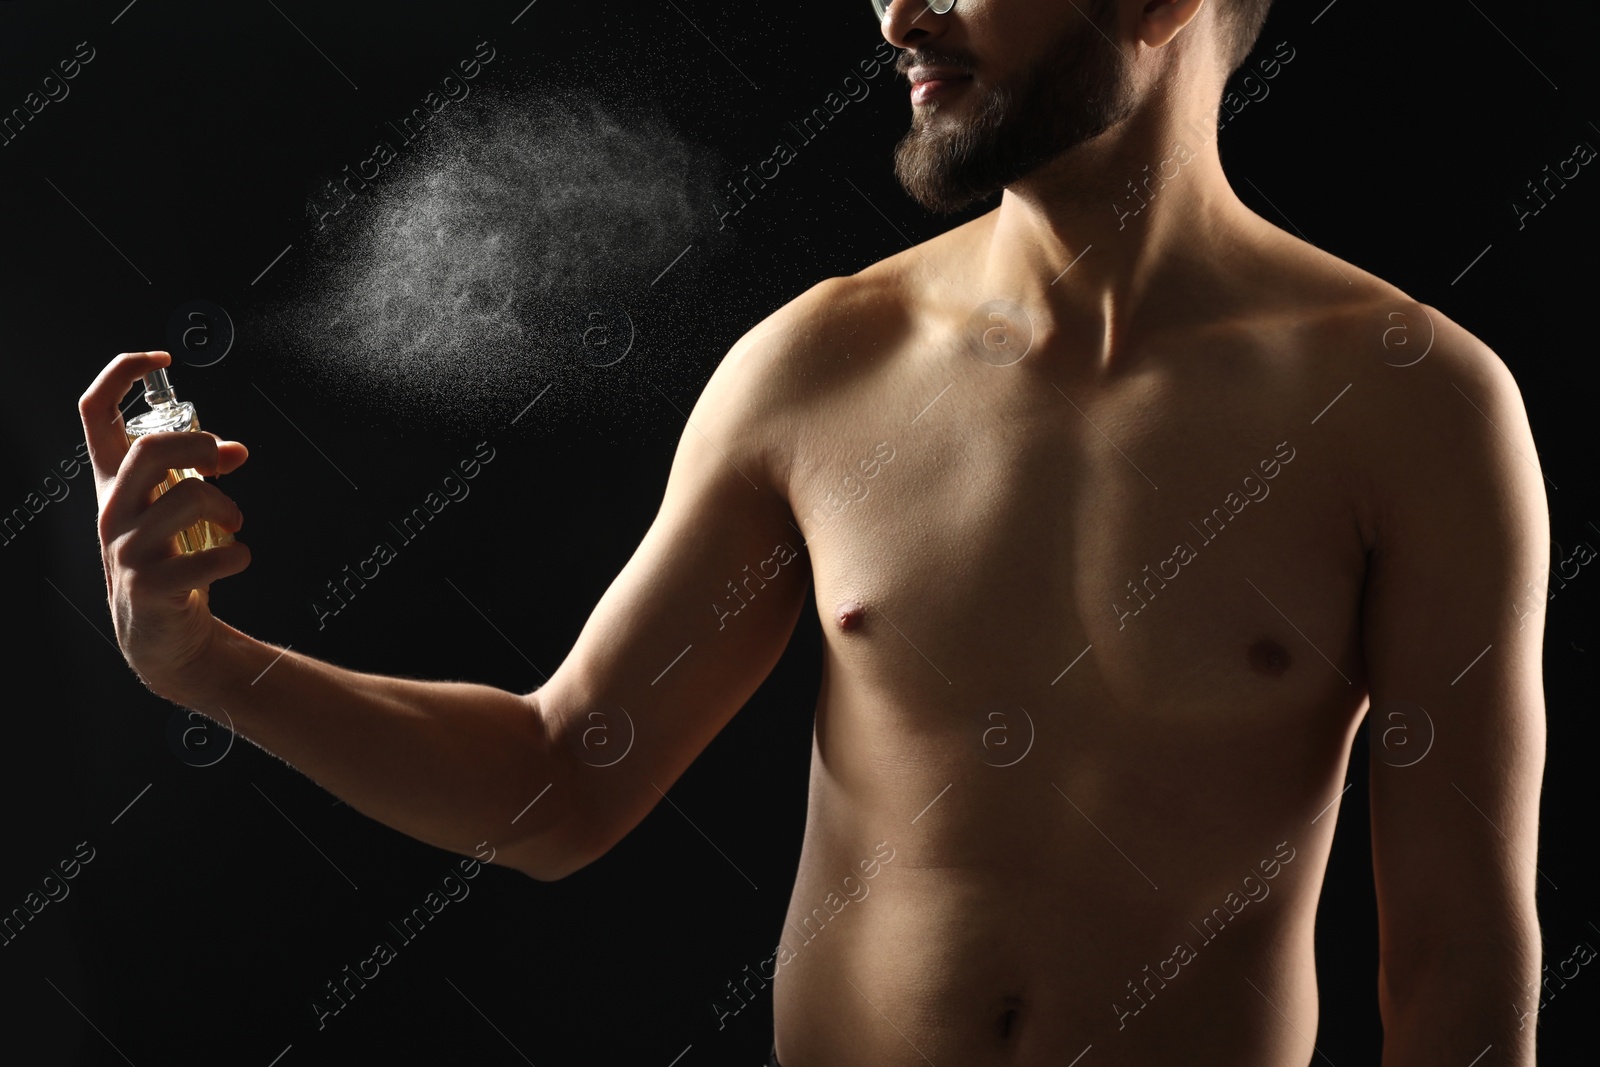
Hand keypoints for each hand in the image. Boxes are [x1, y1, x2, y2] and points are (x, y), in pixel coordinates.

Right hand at [80, 351, 250, 697]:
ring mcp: (125, 550)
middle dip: (200, 445)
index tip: (160, 358)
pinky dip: (236, 555)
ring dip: (228, 506)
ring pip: (188, 498)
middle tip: (222, 464)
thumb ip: (198, 474)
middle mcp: (111, 510)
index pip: (94, 412)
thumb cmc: (167, 560)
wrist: (158, 635)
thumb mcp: (175, 511)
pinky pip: (205, 558)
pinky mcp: (149, 587)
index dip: (121, 374)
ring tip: (235, 523)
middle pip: (150, 449)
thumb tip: (237, 450)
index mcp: (112, 483)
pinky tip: (239, 558)